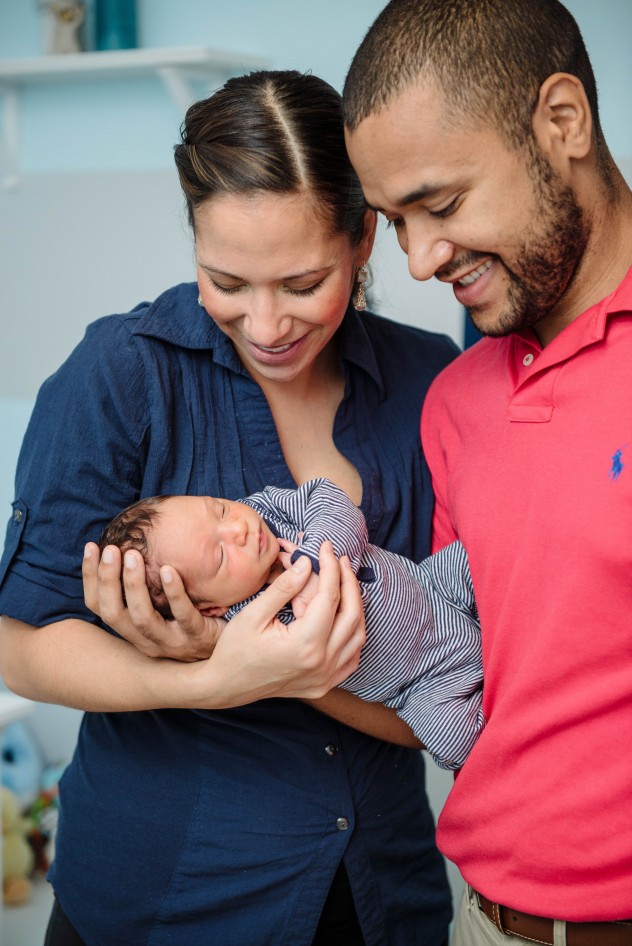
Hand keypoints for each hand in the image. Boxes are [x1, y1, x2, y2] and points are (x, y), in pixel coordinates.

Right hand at [82, 543, 223, 660]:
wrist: (231, 650)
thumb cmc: (195, 620)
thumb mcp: (165, 605)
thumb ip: (148, 582)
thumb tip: (133, 540)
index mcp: (133, 629)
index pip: (99, 606)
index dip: (91, 578)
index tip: (91, 546)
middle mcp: (146, 639)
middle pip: (113, 614)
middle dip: (107, 580)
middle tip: (111, 549)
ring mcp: (172, 642)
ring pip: (142, 618)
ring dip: (133, 585)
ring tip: (133, 556)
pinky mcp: (197, 637)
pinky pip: (183, 615)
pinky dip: (173, 593)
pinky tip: (168, 570)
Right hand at [191, 541, 365, 706]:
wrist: (227, 686)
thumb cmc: (235, 650)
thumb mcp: (254, 614)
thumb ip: (284, 588)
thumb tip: (307, 563)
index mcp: (304, 644)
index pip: (330, 598)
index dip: (330, 568)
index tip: (326, 548)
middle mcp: (321, 663)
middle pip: (351, 614)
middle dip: (348, 582)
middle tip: (340, 560)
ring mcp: (325, 677)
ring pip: (358, 636)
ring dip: (356, 606)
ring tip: (344, 582)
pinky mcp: (324, 685)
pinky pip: (352, 657)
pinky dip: (354, 634)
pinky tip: (344, 617)